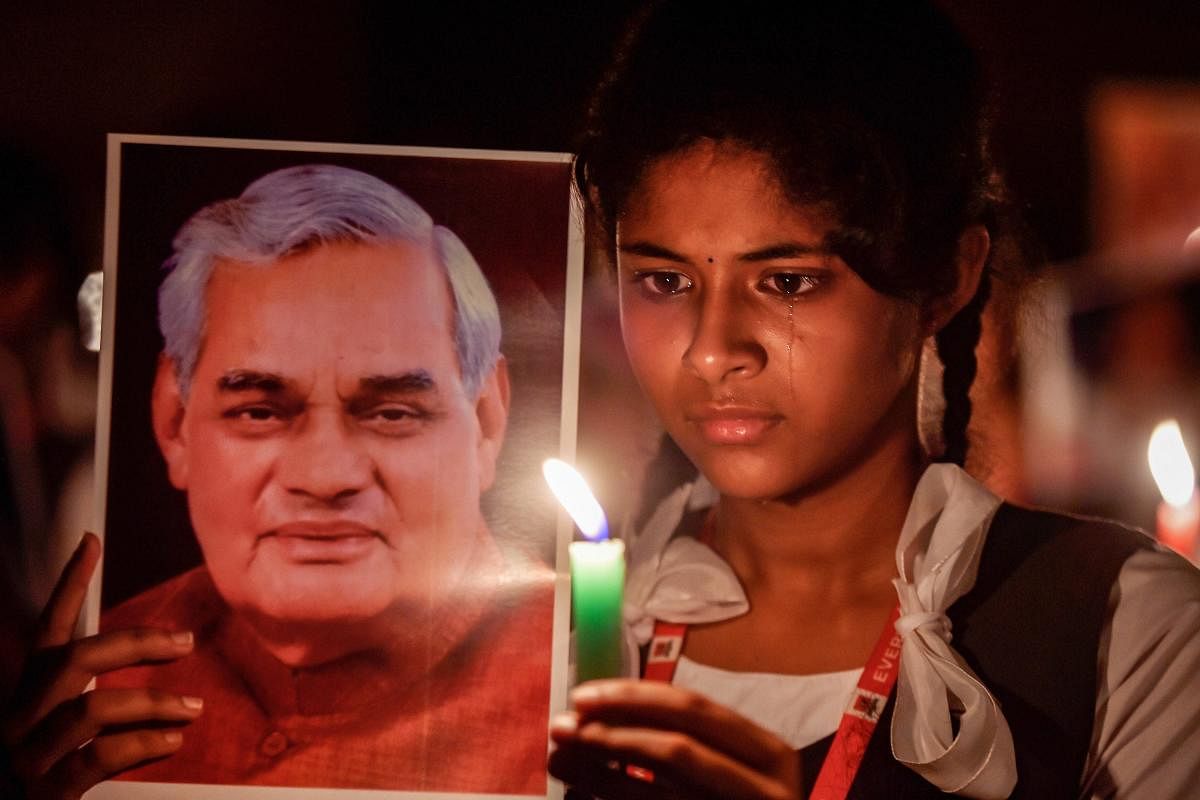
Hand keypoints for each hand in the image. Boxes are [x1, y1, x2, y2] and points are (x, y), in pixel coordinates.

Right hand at [1, 533, 202, 799]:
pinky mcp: (44, 793)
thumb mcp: (50, 729)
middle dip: (137, 644)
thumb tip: (152, 661)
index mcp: (24, 695)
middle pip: (77, 659)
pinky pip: (98, 758)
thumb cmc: (36, 774)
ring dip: (152, 704)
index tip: (91, 542)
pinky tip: (172, 740)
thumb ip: (85, 698)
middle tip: (186, 643)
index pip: (48, 629)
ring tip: (192, 708)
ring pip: (92, 709)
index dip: (68, 585)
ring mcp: (27, 756)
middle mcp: (19, 718)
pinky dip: (142, 744)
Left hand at [549, 679, 802, 799]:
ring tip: (560, 759)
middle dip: (611, 734)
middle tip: (562, 726)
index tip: (583, 696)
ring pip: (653, 794)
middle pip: (674, 750)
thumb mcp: (733, 765)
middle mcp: (761, 789)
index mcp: (769, 753)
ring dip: (598, 774)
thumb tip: (600, 711)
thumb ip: (682, 736)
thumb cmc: (741, 798)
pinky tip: (581, 792)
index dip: (633, 698)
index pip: (693, 709)